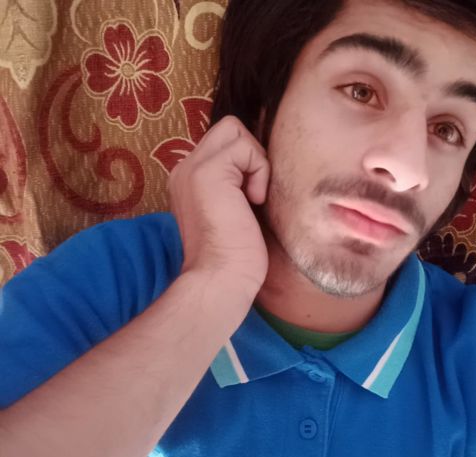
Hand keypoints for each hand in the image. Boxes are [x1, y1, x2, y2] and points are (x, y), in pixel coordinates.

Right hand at [168, 115, 269, 294]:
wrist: (222, 278)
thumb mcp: (234, 209)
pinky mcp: (207, 172)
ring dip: (255, 162)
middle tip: (253, 191)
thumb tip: (258, 164)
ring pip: (235, 130)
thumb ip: (235, 182)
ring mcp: (192, 167)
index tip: (251, 196)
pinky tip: (253, 201)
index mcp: (189, 178)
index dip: (246, 160)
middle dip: (251, 153)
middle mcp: (184, 168)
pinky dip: (259, 171)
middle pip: (228, 128)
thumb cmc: (235, 255)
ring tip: (251, 197)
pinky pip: (245, 147)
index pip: (223, 142)